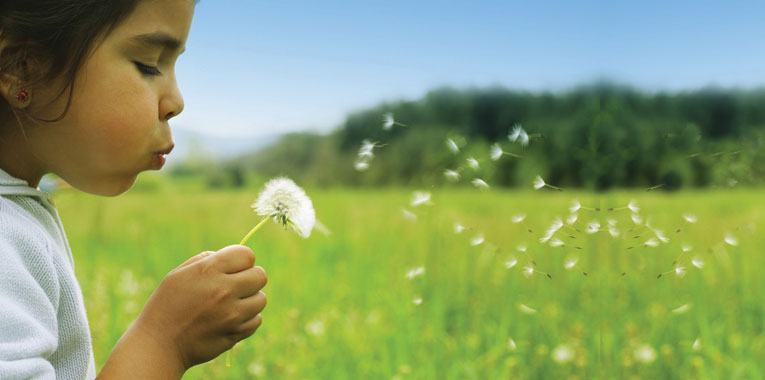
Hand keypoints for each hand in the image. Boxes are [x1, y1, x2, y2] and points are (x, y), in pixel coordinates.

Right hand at [134, 245, 267, 369]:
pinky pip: (256, 320)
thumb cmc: (167, 305)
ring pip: (261, 299)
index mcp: (209, 271)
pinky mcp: (235, 333)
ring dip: (251, 299)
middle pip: (260, 276)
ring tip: (232, 304)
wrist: (159, 344)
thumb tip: (231, 257)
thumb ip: (207, 260)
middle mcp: (224, 290)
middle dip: (251, 277)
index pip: (247, 255)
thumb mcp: (179, 274)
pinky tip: (231, 319)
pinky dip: (248, 319)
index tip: (234, 267)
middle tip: (236, 285)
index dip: (242, 260)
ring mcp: (232, 314)